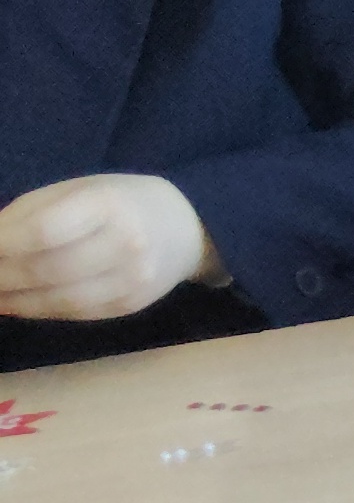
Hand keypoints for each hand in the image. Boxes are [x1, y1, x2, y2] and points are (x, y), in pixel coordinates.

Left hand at [0, 174, 220, 321]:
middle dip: (0, 277)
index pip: (43, 231)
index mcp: (109, 204)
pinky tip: (17, 303)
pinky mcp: (130, 304)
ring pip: (58, 299)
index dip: (1, 245)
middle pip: (46, 269)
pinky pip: (74, 313)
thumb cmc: (119, 201)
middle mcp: (127, 243)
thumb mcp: (75, 190)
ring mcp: (132, 279)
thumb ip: (28, 215)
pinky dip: (38, 310)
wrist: (186, 227)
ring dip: (14, 301)